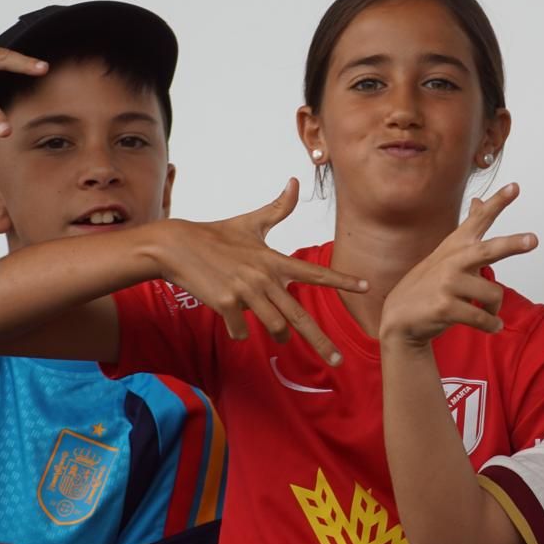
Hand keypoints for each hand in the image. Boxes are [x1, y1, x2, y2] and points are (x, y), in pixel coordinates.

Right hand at [154, 179, 368, 364]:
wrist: (177, 246)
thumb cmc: (216, 234)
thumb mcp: (250, 222)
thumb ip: (277, 208)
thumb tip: (295, 182)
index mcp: (274, 260)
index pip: (315, 273)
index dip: (342, 280)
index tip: (366, 287)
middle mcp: (265, 277)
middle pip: (300, 317)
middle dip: (322, 342)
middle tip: (338, 362)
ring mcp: (246, 292)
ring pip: (274, 327)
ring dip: (276, 334)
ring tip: (274, 331)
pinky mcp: (226, 304)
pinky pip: (241, 331)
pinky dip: (239, 330)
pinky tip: (230, 319)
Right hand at [378, 183, 536, 348]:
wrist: (400, 317)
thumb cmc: (430, 283)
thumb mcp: (447, 252)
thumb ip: (468, 229)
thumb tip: (479, 199)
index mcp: (455, 245)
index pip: (479, 220)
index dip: (497, 203)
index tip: (515, 187)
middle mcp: (452, 260)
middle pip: (489, 250)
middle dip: (513, 245)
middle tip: (534, 239)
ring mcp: (447, 283)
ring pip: (493, 295)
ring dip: (494, 309)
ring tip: (487, 312)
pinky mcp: (445, 307)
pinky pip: (483, 318)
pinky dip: (492, 325)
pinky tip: (492, 326)